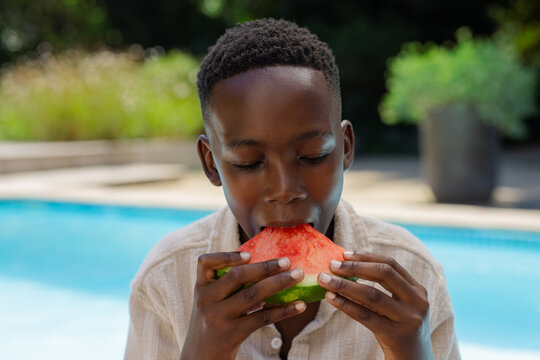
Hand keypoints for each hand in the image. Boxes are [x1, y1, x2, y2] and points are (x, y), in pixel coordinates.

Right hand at [180, 251, 305, 359]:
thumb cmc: (213, 322)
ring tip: (298, 275)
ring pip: (253, 295)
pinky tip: (299, 305)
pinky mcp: (232, 333)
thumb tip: (267, 267)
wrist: (201, 357)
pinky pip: (262, 318)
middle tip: (287, 261)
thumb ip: (227, 285)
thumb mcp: (210, 301)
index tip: (249, 254)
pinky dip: (284, 310)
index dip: (226, 256)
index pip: (205, 262)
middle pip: (237, 276)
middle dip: (265, 267)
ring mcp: (218, 317)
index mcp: (201, 287)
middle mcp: (206, 300)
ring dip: (279, 283)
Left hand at [318, 251, 432, 359]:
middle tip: (332, 265)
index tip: (345, 254)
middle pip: (384, 274)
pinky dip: (346, 305)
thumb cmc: (399, 328)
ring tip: (325, 280)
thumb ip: (385, 287)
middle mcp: (417, 302)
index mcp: (418, 289)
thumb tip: (348, 265)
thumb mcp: (400, 305)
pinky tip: (331, 298)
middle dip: (355, 267)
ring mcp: (409, 319)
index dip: (367, 256)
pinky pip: (365, 316)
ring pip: (372, 295)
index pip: (391, 264)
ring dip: (344, 285)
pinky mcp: (396, 335)